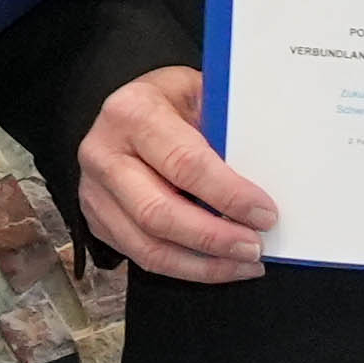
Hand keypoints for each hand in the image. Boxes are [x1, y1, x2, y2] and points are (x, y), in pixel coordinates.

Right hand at [72, 63, 278, 283]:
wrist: (126, 114)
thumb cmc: (170, 103)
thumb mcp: (199, 95)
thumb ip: (225, 131)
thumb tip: (269, 178)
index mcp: (131, 113)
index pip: (184, 163)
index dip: (228, 194)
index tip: (264, 213)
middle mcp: (103, 153)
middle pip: (159, 212)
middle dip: (214, 238)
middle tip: (254, 247)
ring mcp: (94, 191)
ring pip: (148, 246)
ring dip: (202, 264)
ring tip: (243, 263)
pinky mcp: (97, 219)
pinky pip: (142, 256)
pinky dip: (186, 267)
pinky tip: (218, 265)